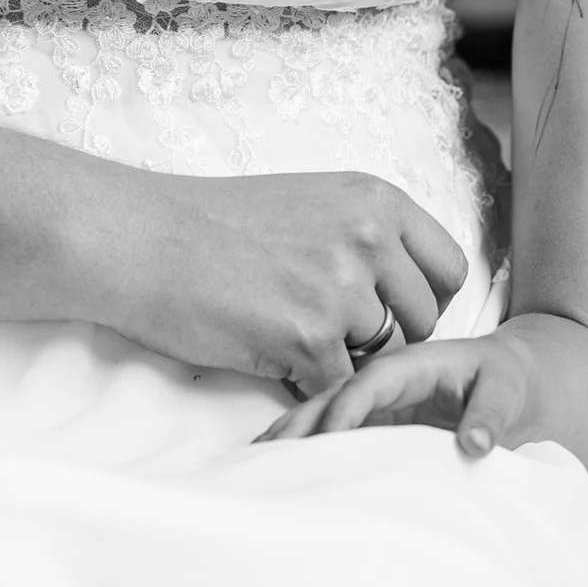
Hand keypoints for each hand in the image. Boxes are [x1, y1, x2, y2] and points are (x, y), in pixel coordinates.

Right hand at [117, 169, 464, 394]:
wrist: (138, 239)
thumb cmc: (210, 224)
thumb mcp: (308, 204)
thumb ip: (363, 239)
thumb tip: (403, 293)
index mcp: (375, 200)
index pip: (449, 268)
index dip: (425, 299)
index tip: (391, 312)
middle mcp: (368, 238)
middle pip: (424, 319)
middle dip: (386, 338)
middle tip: (329, 334)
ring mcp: (341, 289)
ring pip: (383, 357)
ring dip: (344, 360)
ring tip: (286, 336)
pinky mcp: (307, 338)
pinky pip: (340, 386)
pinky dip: (310, 386)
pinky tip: (270, 358)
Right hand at [259, 326, 543, 454]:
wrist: (517, 376)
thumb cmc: (511, 379)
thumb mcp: (508, 390)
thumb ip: (492, 414)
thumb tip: (475, 445)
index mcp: (414, 365)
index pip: (372, 383)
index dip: (347, 408)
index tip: (327, 438)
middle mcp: (387, 381)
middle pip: (334, 395)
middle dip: (301, 421)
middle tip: (268, 455)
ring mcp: (377, 403)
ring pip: (324, 414)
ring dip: (291, 435)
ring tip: (255, 464)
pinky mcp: (375, 424)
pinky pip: (333, 433)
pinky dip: (304, 447)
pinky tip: (275, 468)